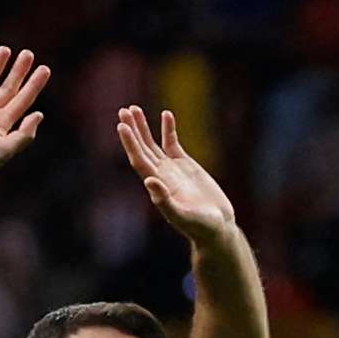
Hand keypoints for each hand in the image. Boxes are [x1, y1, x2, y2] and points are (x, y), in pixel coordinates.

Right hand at [0, 48, 51, 182]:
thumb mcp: (3, 151)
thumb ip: (23, 135)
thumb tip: (39, 114)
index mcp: (1, 124)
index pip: (22, 100)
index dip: (34, 84)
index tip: (45, 68)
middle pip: (7, 89)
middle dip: (18, 72)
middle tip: (29, 54)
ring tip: (5, 50)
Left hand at [116, 106, 235, 242]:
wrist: (216, 228)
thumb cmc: (200, 227)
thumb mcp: (183, 216)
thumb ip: (165, 201)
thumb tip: (149, 180)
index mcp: (156, 187)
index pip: (139, 160)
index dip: (130, 143)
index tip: (122, 126)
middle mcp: (160, 176)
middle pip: (142, 149)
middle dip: (133, 130)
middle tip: (123, 111)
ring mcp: (171, 170)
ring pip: (153, 144)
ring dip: (143, 127)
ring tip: (134, 109)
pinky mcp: (185, 166)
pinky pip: (173, 144)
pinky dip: (168, 129)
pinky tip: (166, 115)